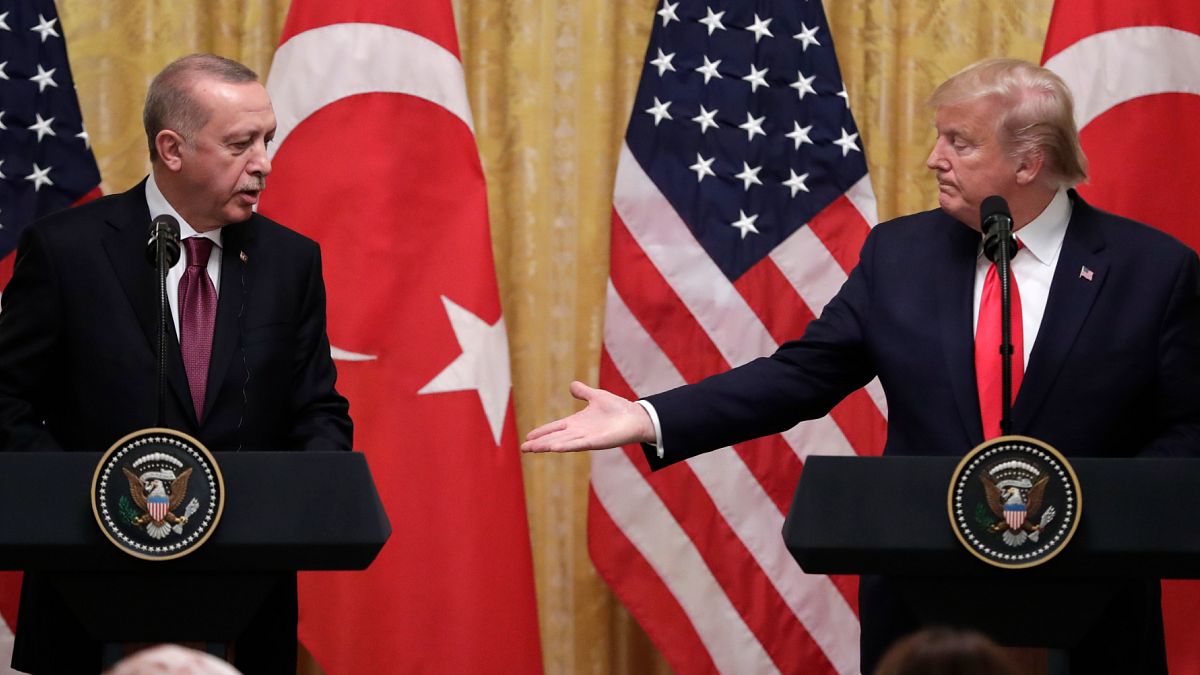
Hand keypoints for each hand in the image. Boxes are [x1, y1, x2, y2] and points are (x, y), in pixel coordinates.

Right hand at [521, 381, 654, 452]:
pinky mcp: (596, 441)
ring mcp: (587, 438)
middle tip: (523, 448)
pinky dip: (566, 446)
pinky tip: (555, 448)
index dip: (542, 432)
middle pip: (554, 438)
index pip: (555, 428)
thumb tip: (571, 385)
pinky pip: (578, 444)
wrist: (635, 417)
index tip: (528, 437)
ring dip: (548, 445)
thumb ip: (583, 392)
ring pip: (562, 442)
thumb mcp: (596, 396)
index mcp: (577, 423)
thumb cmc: (618, 409)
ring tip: (533, 449)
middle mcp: (579, 432)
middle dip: (539, 443)